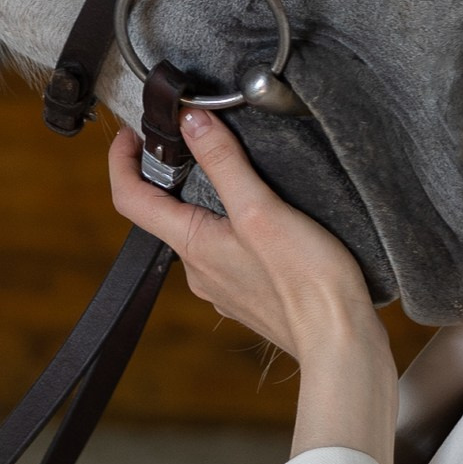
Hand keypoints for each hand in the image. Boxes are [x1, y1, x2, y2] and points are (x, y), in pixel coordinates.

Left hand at [108, 110, 398, 463]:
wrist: (340, 341)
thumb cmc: (306, 281)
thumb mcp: (261, 208)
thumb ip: (223, 162)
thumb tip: (189, 121)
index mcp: (192, 244)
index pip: (130, 199)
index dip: (122, 161)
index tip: (132, 133)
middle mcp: (199, 270)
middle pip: (166, 214)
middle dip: (172, 175)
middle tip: (192, 139)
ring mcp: (223, 286)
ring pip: (200, 233)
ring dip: (207, 201)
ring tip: (237, 172)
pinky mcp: (250, 295)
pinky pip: (229, 252)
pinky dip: (235, 227)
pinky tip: (268, 219)